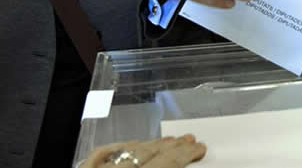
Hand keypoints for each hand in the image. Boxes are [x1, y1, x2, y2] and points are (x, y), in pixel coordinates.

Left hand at [78, 134, 206, 167]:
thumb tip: (181, 162)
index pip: (168, 162)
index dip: (186, 154)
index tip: (199, 148)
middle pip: (150, 154)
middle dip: (172, 146)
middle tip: (189, 139)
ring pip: (128, 150)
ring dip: (151, 145)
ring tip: (167, 140)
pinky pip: (102, 154)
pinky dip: (120, 148)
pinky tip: (132, 143)